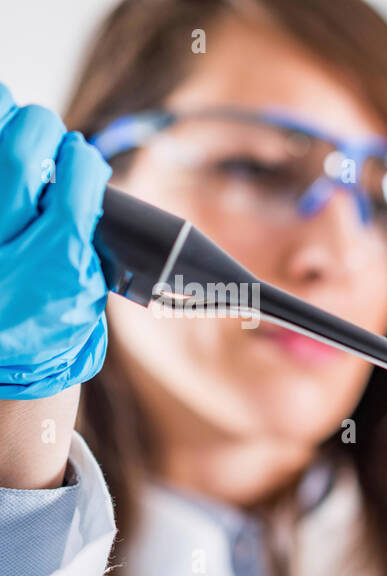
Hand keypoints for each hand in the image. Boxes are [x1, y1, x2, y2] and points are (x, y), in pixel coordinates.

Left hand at [0, 82, 111, 399]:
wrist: (8, 361)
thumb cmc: (53, 319)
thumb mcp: (85, 285)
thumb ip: (83, 231)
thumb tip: (78, 167)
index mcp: (54, 264)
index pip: (75, 190)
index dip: (82, 162)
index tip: (82, 156)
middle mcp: (5, 250)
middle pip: (15, 159)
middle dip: (36, 128)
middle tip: (46, 129)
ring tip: (9, 109)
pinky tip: (0, 134)